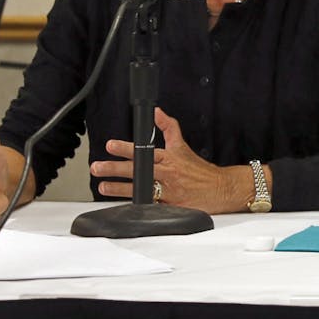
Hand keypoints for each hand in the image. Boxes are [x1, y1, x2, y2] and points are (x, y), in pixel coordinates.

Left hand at [92, 108, 250, 213]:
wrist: (221, 189)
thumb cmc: (200, 170)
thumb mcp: (183, 146)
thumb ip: (169, 128)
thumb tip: (157, 112)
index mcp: (170, 158)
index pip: (144, 151)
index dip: (126, 148)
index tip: (110, 145)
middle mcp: (168, 174)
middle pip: (138, 170)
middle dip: (115, 169)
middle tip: (98, 167)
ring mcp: (168, 191)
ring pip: (140, 189)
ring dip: (119, 188)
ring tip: (103, 186)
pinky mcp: (171, 206)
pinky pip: (151, 206)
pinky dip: (137, 206)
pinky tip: (123, 206)